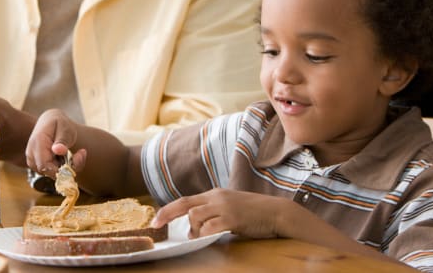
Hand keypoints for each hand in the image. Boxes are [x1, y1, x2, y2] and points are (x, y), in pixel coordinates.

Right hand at [25, 108, 86, 177]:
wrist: (50, 121)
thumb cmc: (59, 124)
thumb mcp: (65, 128)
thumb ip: (62, 140)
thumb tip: (58, 150)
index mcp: (37, 142)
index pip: (44, 165)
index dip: (60, 169)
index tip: (76, 159)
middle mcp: (31, 153)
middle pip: (48, 172)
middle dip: (65, 168)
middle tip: (79, 154)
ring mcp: (32, 160)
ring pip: (50, 174)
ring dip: (63, 168)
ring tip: (72, 153)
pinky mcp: (36, 164)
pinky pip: (49, 172)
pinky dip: (60, 168)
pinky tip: (65, 157)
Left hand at [151, 188, 294, 239]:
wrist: (276, 212)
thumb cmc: (253, 214)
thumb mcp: (229, 208)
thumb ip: (211, 215)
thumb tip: (192, 231)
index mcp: (214, 194)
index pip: (185, 200)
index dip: (168, 210)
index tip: (155, 220)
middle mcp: (216, 198)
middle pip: (184, 205)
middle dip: (167, 215)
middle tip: (155, 225)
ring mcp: (224, 207)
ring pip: (194, 216)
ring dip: (192, 229)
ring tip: (199, 237)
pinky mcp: (233, 218)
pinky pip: (210, 227)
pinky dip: (205, 234)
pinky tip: (208, 238)